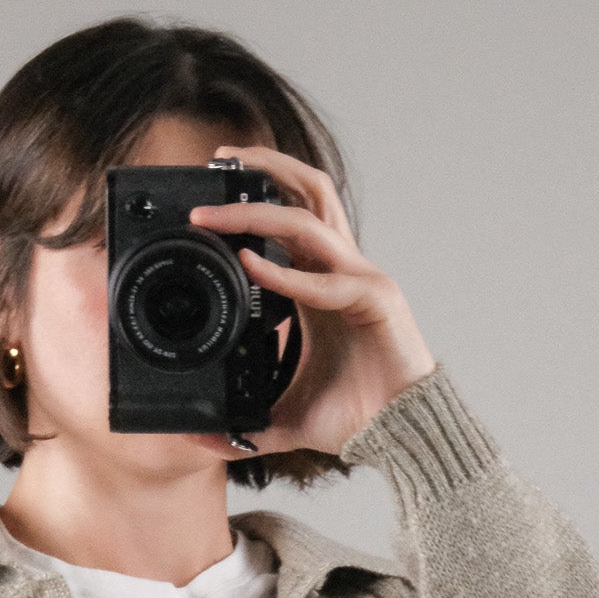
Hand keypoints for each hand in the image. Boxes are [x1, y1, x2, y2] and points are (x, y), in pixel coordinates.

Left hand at [185, 143, 436, 459]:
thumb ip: (243, 424)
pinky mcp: (377, 300)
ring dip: (256, 212)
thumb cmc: (353, 417)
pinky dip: (286, 275)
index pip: (290, 216)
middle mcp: (340, 270)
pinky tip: (250, 267)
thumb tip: (199, 440)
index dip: (254, 195)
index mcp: (318, 283)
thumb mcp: (281, 418)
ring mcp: (361, 279)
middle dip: (264, 165)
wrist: (399, 437)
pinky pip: (326, 281)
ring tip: (212, 216)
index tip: (208, 195)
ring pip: (309, 221)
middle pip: (307, 192)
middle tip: (218, 157)